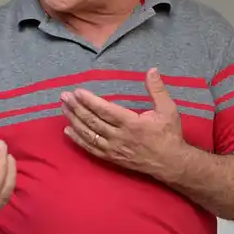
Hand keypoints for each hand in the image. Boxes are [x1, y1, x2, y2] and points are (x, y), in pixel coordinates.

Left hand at [61, 68, 185, 176]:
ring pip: (89, 134)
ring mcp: (114, 149)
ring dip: (74, 121)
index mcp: (132, 123)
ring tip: (63, 108)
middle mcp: (120, 137)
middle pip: (93, 122)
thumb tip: (152, 70)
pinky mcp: (111, 157)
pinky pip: (91, 148)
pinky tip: (67, 131)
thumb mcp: (168, 109)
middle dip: (77, 108)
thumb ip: (158, 90)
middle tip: (64, 96)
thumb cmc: (169, 134)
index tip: (78, 92)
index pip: (106, 110)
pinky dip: (78, 140)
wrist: (170, 163)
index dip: (90, 101)